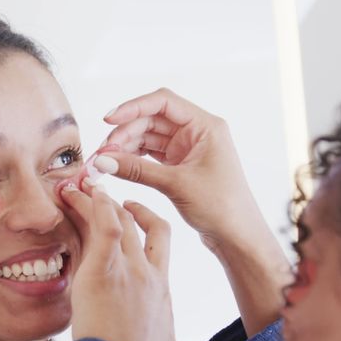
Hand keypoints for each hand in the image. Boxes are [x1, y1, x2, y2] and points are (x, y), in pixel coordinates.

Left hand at [59, 182, 177, 340]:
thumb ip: (163, 336)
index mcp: (163, 289)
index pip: (158, 244)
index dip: (148, 223)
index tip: (135, 213)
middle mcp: (150, 274)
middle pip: (142, 227)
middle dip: (124, 207)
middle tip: (104, 196)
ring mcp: (129, 271)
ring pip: (120, 222)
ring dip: (100, 201)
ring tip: (82, 188)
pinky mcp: (104, 273)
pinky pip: (106, 229)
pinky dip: (95, 206)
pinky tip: (82, 192)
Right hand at [95, 88, 291, 336]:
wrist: (238, 236)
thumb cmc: (222, 207)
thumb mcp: (176, 185)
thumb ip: (138, 170)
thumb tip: (103, 159)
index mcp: (206, 126)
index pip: (163, 103)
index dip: (133, 107)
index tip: (109, 121)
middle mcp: (197, 132)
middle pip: (152, 120)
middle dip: (125, 133)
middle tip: (103, 153)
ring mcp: (188, 149)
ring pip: (149, 137)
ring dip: (126, 147)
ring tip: (105, 162)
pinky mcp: (181, 166)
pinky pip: (151, 155)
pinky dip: (134, 159)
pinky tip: (118, 166)